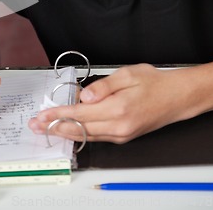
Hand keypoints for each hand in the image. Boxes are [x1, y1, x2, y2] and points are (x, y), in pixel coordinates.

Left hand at [29, 64, 193, 142]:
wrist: (176, 97)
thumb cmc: (154, 82)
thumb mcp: (128, 74)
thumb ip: (104, 86)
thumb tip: (84, 97)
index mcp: (118, 109)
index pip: (80, 114)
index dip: (58, 115)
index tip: (42, 115)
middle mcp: (118, 127)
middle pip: (80, 129)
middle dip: (55, 127)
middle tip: (36, 125)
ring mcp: (121, 135)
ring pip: (87, 136)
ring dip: (65, 132)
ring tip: (47, 128)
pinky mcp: (124, 137)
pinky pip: (97, 137)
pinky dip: (81, 133)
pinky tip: (70, 127)